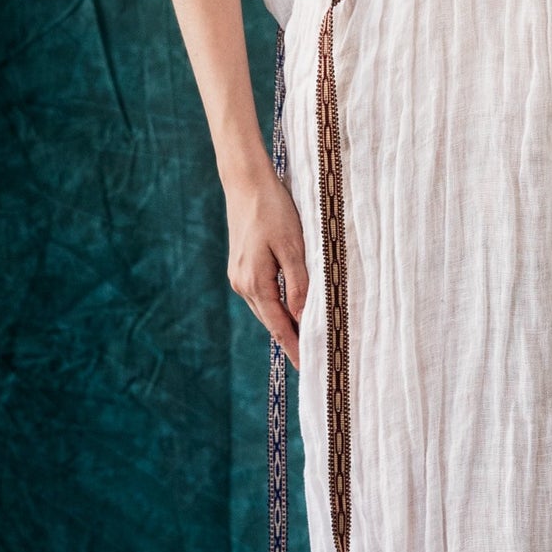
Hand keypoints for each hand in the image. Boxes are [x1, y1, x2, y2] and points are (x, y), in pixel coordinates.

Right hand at [225, 161, 308, 366]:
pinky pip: (261, 295)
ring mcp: (238, 275)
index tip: (307, 368)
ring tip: (306, 338)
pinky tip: (291, 309)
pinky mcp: (241, 266)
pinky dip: (277, 306)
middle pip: (270, 320)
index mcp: (254, 282)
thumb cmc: (273, 210)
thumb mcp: (293, 246)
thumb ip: (299, 284)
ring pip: (265, 308)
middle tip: (313, 358)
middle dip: (290, 339)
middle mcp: (241, 283)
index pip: (278, 325)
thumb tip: (304, 318)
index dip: (294, 347)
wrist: (246, 182)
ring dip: (284, 322)